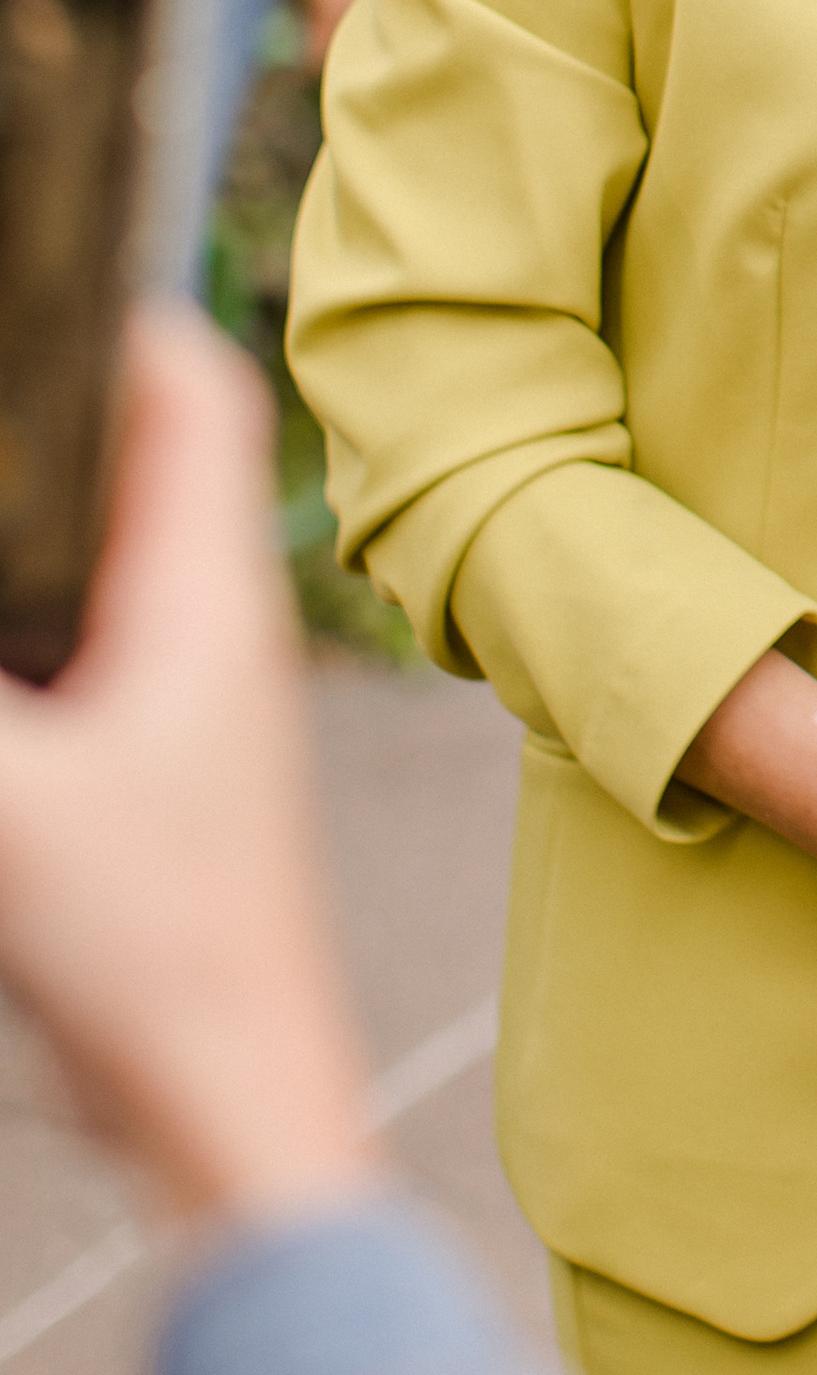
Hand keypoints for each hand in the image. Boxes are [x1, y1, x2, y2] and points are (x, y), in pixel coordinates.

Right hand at [0, 308, 382, 1225]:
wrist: (235, 1104)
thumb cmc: (154, 954)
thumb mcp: (5, 801)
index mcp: (203, 597)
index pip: (188, 395)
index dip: (116, 314)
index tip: (35, 269)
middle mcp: (213, 626)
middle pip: (145, 455)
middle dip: (57, 400)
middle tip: (5, 362)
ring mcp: (193, 697)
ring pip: (119, 546)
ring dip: (48, 503)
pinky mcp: (161, 769)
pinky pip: (99, 634)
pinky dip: (40, 597)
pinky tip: (3, 613)